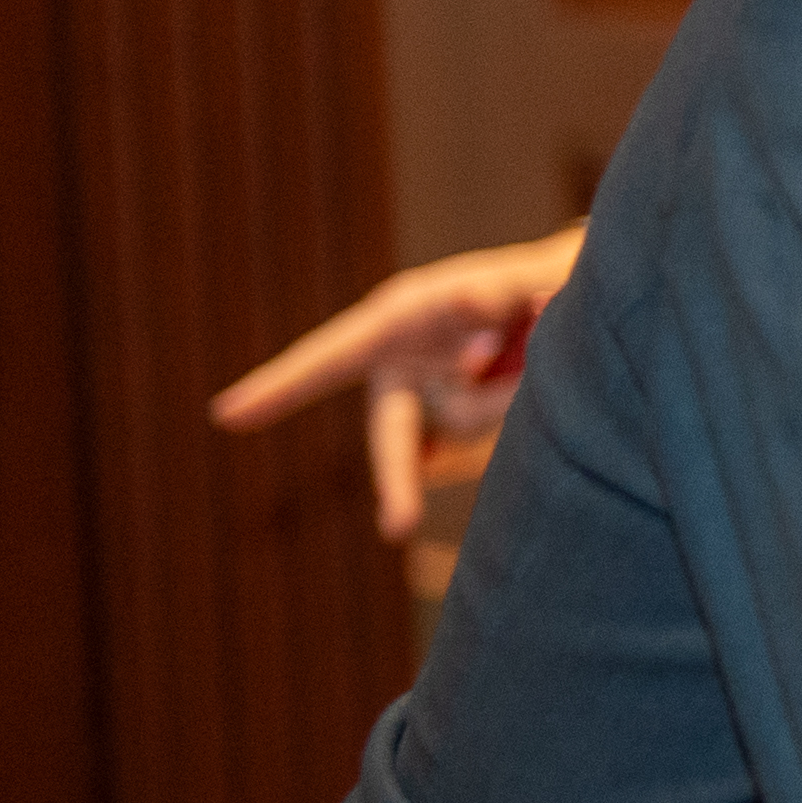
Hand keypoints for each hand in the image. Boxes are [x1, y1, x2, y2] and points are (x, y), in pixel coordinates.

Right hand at [209, 226, 590, 539]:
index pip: (328, 356)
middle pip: (392, 432)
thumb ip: (495, 289)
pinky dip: (514, 403)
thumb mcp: (522, 276)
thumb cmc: (539, 279)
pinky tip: (525, 381)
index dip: (280, 385)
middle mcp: (406, 362)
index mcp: (398, 318)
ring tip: (539, 343)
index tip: (226, 414)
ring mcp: (434, 394)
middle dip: (397, 477)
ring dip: (509, 392)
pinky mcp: (464, 417)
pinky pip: (486, 432)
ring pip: (464, 424)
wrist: (574, 301)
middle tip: (397, 526)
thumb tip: (460, 301)